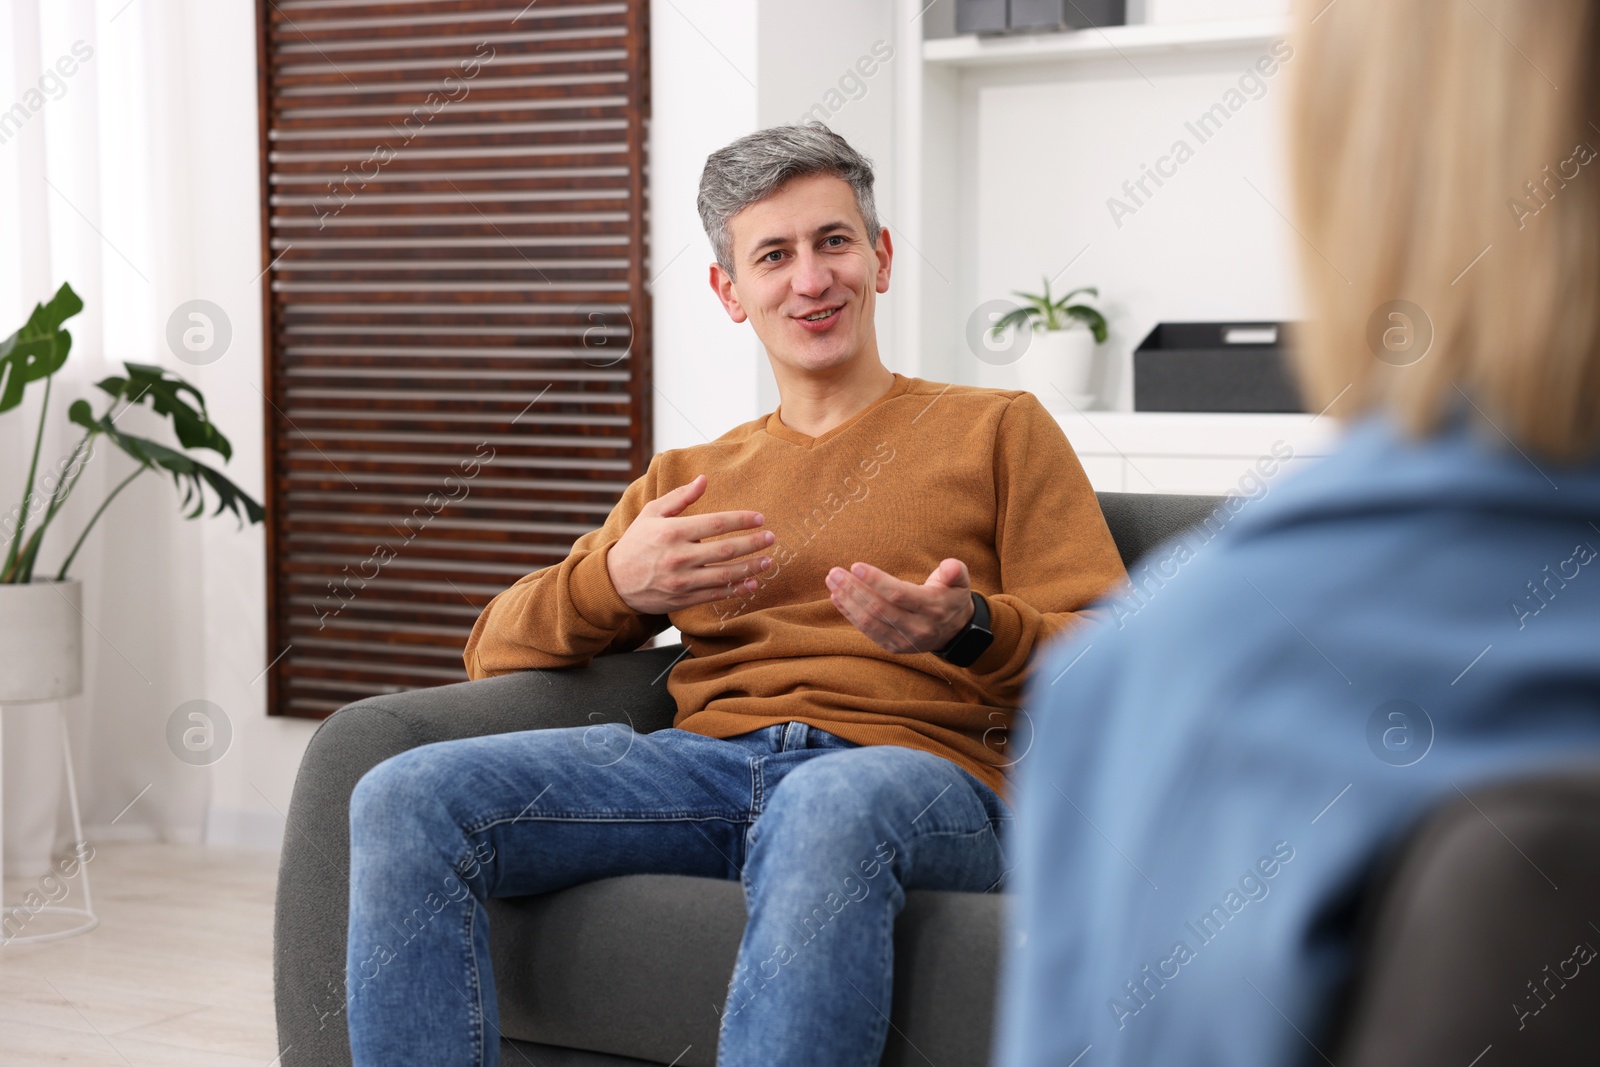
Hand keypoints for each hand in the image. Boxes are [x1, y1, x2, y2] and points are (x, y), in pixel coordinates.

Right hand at [606, 475, 773, 615]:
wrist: (615, 581)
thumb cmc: (636, 543)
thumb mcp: (652, 513)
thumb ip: (680, 497)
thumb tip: (704, 480)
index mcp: (672, 532)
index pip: (715, 524)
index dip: (741, 520)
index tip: (759, 519)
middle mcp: (678, 557)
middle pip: (725, 550)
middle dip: (753, 544)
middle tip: (771, 539)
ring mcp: (682, 581)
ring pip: (725, 575)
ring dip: (750, 568)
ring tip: (767, 562)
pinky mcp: (683, 599)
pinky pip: (716, 594)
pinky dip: (737, 590)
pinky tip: (752, 583)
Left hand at [825, 558, 975, 654]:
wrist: (955, 631)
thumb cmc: (951, 597)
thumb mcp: (960, 581)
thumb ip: (956, 571)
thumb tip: (951, 567)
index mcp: (933, 608)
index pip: (899, 594)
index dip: (876, 581)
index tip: (856, 566)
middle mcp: (918, 628)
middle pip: (879, 609)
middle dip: (854, 589)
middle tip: (835, 572)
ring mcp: (904, 641)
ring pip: (870, 622)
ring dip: (847, 602)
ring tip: (832, 582)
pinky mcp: (893, 647)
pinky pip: (867, 631)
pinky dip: (850, 615)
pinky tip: (837, 599)